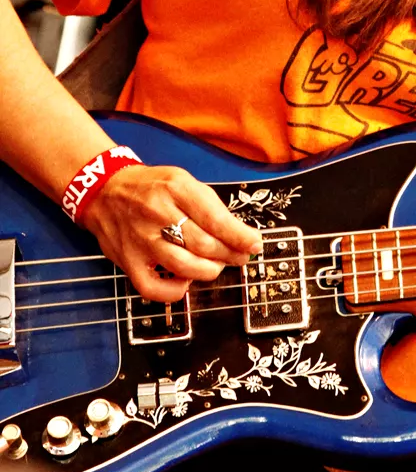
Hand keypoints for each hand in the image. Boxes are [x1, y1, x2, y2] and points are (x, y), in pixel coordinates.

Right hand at [81, 164, 262, 302]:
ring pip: (185, 267)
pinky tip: (186, 281)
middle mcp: (158, 213)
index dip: (240, 237)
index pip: (216, 219)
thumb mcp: (183, 181)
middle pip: (204, 245)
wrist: (105, 191)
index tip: (255, 244)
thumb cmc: (152, 187)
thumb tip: (239, 235)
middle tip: (240, 256)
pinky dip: (176, 291)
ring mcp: (141, 240)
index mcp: (176, 189)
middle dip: (230, 255)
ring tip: (216, 265)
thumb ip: (209, 206)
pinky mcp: (128, 261)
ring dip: (210, 271)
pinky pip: (154, 288)